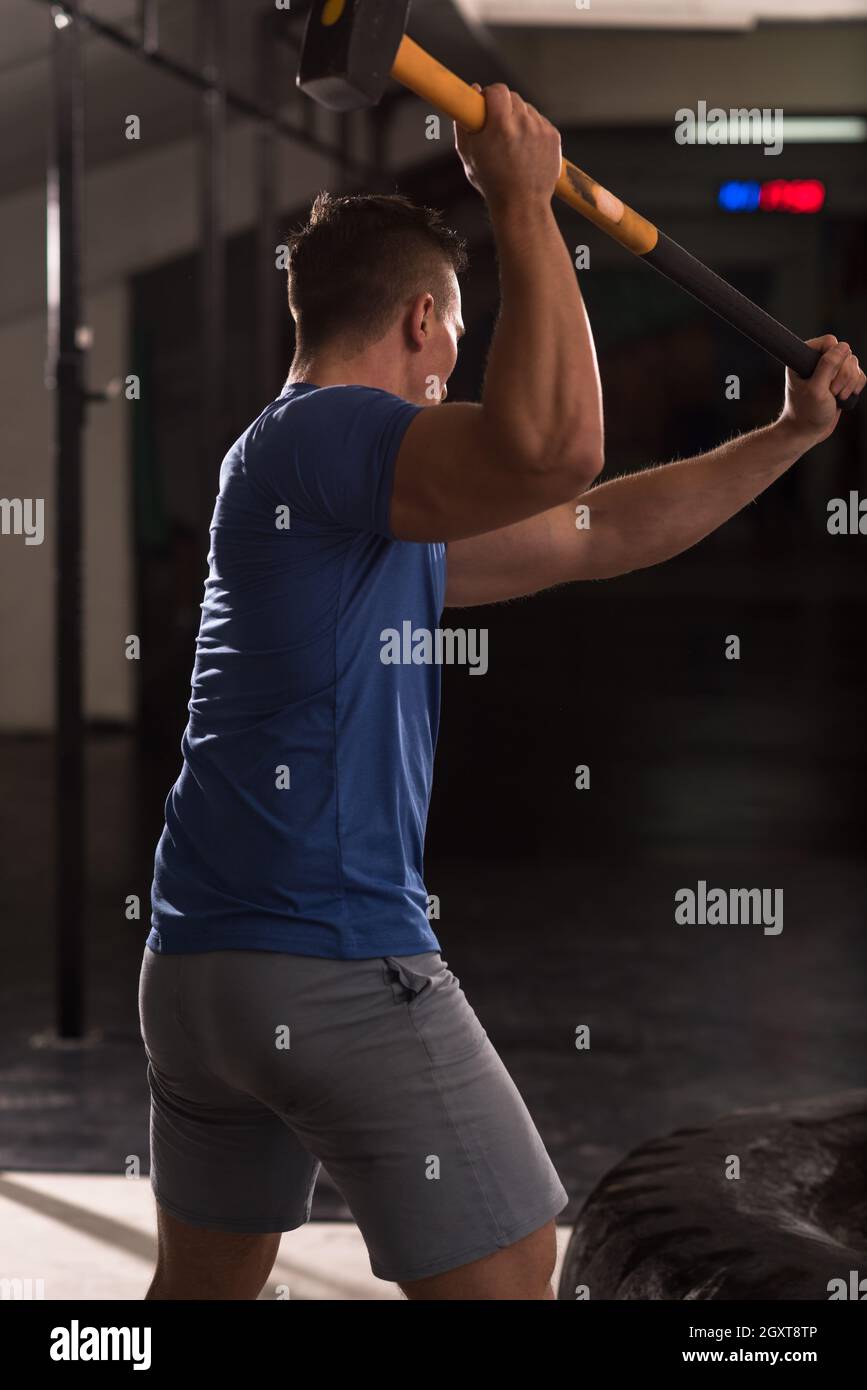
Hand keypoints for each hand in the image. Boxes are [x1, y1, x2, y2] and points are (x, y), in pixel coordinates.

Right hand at [454, 83, 561, 213]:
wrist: (522, 205)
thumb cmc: (491, 182)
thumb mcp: (469, 155)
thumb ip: (465, 122)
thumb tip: (473, 90)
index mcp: (500, 126)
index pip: (497, 90)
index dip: (489, 94)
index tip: (486, 103)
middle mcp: (523, 123)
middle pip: (513, 97)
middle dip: (504, 107)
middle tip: (497, 127)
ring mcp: (541, 129)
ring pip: (527, 109)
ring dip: (518, 119)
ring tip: (513, 144)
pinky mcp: (553, 135)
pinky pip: (540, 121)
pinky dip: (532, 130)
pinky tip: (525, 149)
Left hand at [777, 335, 863, 446]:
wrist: (807, 432)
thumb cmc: (806, 413)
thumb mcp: (816, 389)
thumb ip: (828, 366)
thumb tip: (843, 346)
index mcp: (804, 357)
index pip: (830, 342)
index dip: (834, 358)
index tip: (826, 378)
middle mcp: (817, 361)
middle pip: (845, 354)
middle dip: (842, 376)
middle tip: (830, 392)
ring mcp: (831, 371)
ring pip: (854, 364)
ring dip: (849, 383)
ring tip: (836, 397)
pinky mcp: (841, 381)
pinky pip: (859, 375)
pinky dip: (856, 386)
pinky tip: (844, 398)